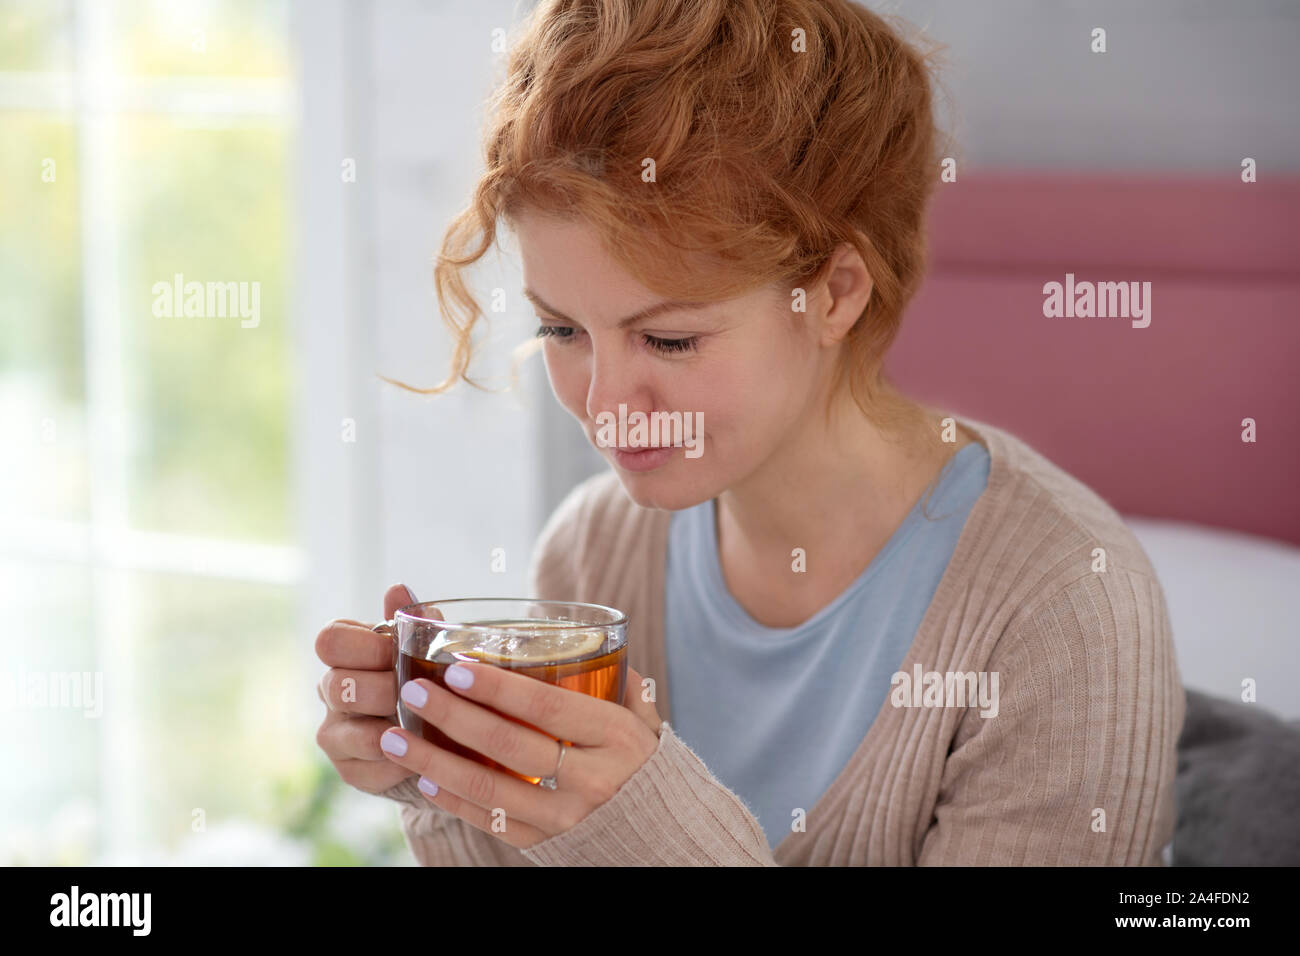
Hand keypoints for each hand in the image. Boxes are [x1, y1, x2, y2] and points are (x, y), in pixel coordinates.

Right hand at [314, 583, 419, 795]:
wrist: (436, 729)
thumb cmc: (425, 674)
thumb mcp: (423, 646)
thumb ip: (411, 621)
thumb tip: (398, 589)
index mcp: (344, 652)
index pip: (330, 641)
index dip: (362, 647)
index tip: (395, 652)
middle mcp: (331, 690)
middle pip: (338, 686)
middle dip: (383, 689)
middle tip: (418, 692)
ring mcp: (336, 732)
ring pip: (352, 732)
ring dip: (394, 727)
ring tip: (426, 722)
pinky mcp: (350, 769)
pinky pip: (370, 768)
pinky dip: (402, 761)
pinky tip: (426, 752)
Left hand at [377, 657, 663, 849]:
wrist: (666, 835)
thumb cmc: (645, 762)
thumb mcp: (643, 719)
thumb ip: (615, 682)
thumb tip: (583, 637)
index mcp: (614, 736)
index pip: (546, 707)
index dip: (498, 687)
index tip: (458, 666)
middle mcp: (591, 779)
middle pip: (510, 745)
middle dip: (454, 715)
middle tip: (413, 690)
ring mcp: (567, 817)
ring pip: (490, 788)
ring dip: (434, 760)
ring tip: (395, 735)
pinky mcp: (548, 844)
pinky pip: (492, 821)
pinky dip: (453, 799)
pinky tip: (424, 776)